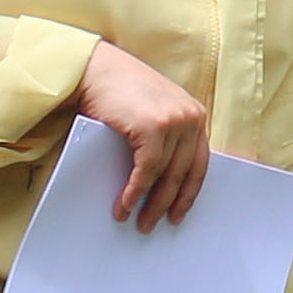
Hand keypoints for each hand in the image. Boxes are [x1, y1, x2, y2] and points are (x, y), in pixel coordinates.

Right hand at [71, 39, 212, 224]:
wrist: (94, 68)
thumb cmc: (117, 90)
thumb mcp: (152, 112)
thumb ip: (165, 137)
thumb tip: (161, 182)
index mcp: (194, 115)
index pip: (199, 163)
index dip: (188, 192)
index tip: (179, 213)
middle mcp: (191, 117)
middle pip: (183, 173)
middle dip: (168, 204)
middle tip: (154, 224)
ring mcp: (174, 121)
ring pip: (165, 176)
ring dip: (149, 204)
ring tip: (137, 221)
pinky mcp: (154, 127)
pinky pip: (147, 171)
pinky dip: (135, 192)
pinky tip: (125, 205)